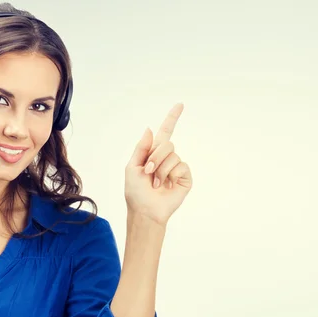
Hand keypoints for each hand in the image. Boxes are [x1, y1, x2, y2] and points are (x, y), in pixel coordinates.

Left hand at [124, 103, 192, 225]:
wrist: (145, 211)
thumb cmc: (136, 192)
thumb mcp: (132, 166)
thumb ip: (141, 147)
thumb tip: (150, 129)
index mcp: (153, 153)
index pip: (165, 132)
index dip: (172, 118)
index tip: (180, 105)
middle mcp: (167, 158)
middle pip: (167, 143)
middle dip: (155, 157)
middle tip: (148, 172)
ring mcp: (177, 168)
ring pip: (173, 155)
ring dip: (160, 170)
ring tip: (156, 183)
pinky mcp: (185, 177)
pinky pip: (181, 166)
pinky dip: (171, 175)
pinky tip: (166, 186)